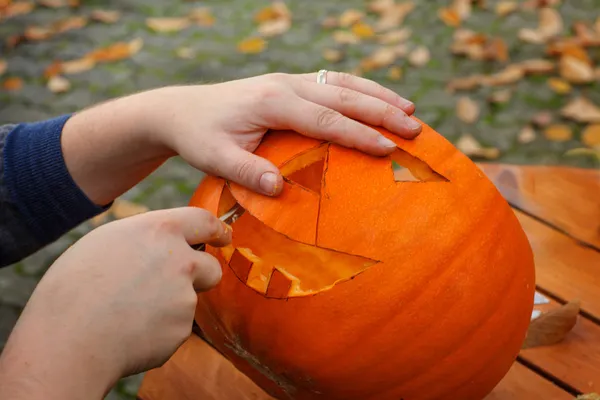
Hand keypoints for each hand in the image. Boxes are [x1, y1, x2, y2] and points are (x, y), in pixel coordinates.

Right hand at [0, 207, 230, 399]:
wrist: (69, 339)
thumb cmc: (75, 286)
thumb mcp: (106, 241)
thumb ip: (146, 238)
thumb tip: (163, 243)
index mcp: (160, 231)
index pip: (204, 220)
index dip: (217, 229)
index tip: (223, 236)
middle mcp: (181, 261)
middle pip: (211, 266)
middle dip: (201, 275)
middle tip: (175, 285)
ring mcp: (185, 297)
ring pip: (187, 300)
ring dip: (170, 305)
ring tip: (128, 311)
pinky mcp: (181, 330)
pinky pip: (174, 327)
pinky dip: (159, 330)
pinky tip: (129, 331)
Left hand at [153, 72, 420, 195]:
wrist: (180, 110)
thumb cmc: (198, 137)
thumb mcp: (214, 158)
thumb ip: (247, 172)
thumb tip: (280, 189)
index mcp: (272, 102)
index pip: (325, 119)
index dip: (359, 135)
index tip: (388, 150)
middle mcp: (285, 85)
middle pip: (343, 96)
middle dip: (382, 112)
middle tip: (415, 129)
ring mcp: (288, 80)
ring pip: (342, 82)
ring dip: (377, 94)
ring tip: (409, 110)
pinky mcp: (288, 84)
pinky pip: (331, 81)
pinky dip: (359, 89)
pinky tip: (376, 98)